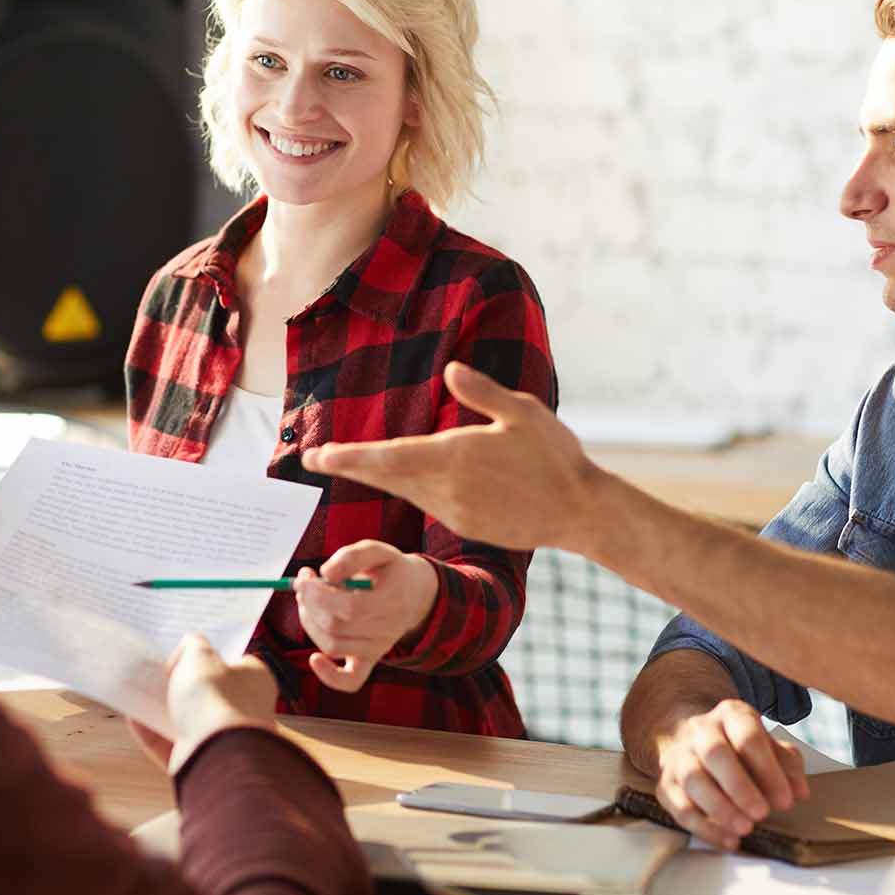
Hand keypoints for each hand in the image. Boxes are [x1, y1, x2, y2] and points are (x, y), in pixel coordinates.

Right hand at [129, 637, 278, 773]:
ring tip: (141, 692)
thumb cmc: (216, 699)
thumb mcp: (200, 655)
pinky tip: (134, 719)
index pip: (236, 662)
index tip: (187, 651)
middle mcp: (243, 712)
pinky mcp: (200, 762)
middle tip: (159, 673)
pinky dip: (151, 734)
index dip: (211, 655)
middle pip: (208, 693)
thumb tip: (188, 647)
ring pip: (188, 721)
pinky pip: (171, 746)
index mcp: (255, 681)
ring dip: (164, 709)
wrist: (215, 753)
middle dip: (183, 684)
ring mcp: (222, 740)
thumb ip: (193, 644)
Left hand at [293, 541, 439, 691]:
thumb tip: (325, 573)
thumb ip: (350, 556)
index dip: (319, 594)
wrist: (415, 593)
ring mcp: (379, 648)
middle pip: (336, 626)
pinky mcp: (370, 660)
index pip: (350, 606)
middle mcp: (388, 630)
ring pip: (333, 646)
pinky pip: (351, 680)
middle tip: (302, 585)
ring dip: (310, 624)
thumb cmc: (389, 570)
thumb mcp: (375, 551)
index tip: (304, 577)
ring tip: (307, 602)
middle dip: (310, 604)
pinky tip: (314, 659)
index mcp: (393, 599)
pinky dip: (329, 676)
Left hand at [301, 361, 597, 549]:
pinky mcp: (466, 525)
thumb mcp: (524, 413)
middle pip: (386, 477)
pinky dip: (406, 490)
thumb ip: (484, 392)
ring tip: (350, 463)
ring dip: (377, 477)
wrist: (580, 512)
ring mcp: (454, 511)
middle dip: (349, 466)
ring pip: (405, 490)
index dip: (351, 457)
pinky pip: (427, 503)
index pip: (390, 456)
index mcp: (455, 455)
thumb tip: (452, 369)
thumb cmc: (556, 457)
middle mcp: (447, 487)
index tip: (319, 455)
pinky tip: (401, 480)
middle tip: (314, 458)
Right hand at [653, 699, 809, 850]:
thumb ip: (787, 765)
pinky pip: (680, 807)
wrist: (694, 740)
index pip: (748, 737)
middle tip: (762, 814)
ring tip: (745, 829)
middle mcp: (700, 730)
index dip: (769, 771)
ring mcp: (679, 756)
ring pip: (692, 779)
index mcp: (730, 715)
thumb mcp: (769, 746)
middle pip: (714, 753)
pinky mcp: (665, 784)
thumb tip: (799, 792)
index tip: (786, 801)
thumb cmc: (739, 748)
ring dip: (720, 808)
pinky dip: (705, 827)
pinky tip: (728, 839)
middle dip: (739, 787)